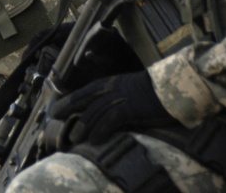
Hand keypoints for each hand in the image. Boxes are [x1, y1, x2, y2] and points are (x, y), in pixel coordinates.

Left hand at [50, 70, 175, 144]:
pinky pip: (111, 120)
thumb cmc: (149, 92)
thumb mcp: (125, 90)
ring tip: (75, 139)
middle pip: (83, 99)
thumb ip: (111, 98)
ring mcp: (119, 98)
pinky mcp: (130, 108)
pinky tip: (94, 140)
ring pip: (94, 112)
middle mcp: (110, 89)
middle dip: (67, 109)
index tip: (56, 110)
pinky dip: (101, 130)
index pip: (83, 92)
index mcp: (108, 84)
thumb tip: (97, 112)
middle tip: (56, 119)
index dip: (68, 101)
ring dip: (82, 126)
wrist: (169, 88)